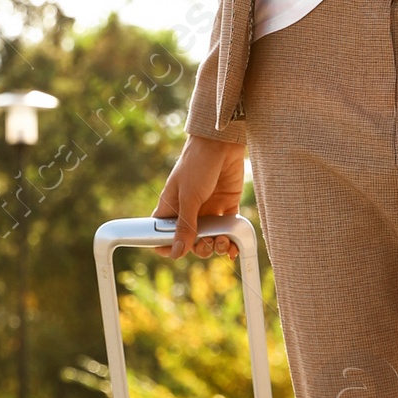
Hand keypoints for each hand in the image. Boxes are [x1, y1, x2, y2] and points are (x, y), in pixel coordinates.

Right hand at [154, 136, 245, 255]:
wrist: (222, 143)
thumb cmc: (197, 164)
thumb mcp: (189, 197)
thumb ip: (185, 226)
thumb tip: (177, 253)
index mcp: (172, 207)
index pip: (163, 233)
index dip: (168, 246)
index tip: (176, 254)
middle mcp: (189, 210)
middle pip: (191, 240)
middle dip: (198, 248)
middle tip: (206, 244)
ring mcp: (209, 208)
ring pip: (211, 237)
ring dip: (217, 245)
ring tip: (222, 242)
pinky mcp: (227, 204)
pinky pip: (229, 228)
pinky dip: (233, 240)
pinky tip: (234, 247)